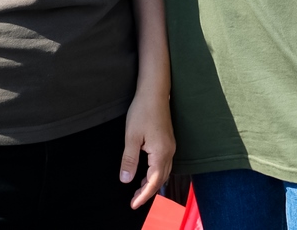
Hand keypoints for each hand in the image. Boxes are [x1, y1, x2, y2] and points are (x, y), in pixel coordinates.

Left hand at [120, 91, 174, 208]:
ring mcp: (170, 147)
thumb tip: (126, 180)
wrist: (154, 92)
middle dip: (148, 192)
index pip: (153, 182)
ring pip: (163, 172)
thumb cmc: (143, 111)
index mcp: (161, 154)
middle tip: (134, 200)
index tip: (133, 204)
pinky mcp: (168, 142)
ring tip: (138, 190)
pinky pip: (164, 164)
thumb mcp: (131, 137)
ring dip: (152, 183)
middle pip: (160, 180)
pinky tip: (146, 172)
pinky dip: (155, 173)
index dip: (143, 196)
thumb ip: (129, 160)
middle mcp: (169, 152)